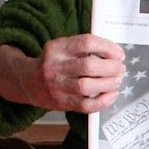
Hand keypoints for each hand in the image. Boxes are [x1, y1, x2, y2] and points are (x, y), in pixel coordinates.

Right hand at [0, 34, 125, 113]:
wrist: (28, 82)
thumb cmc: (55, 63)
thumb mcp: (64, 47)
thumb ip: (86, 47)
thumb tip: (116, 54)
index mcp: (57, 48)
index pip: (87, 43)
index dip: (108, 47)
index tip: (119, 54)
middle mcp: (55, 67)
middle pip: (89, 66)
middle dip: (111, 67)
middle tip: (120, 68)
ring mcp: (58, 87)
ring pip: (87, 86)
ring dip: (109, 83)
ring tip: (117, 80)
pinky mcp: (62, 103)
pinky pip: (86, 105)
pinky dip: (104, 101)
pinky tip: (112, 94)